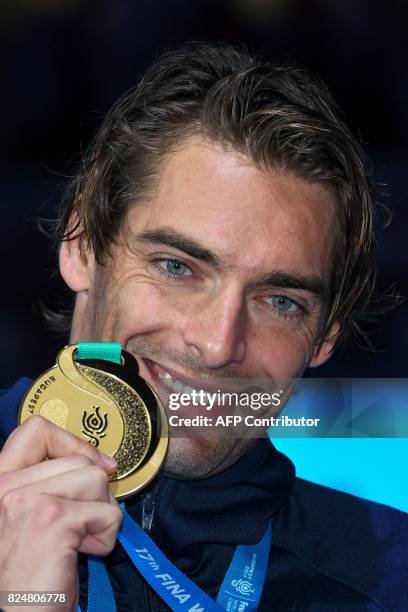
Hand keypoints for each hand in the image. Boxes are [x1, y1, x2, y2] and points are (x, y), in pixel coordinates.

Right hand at [0, 416, 121, 611]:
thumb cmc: (27, 578)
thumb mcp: (30, 519)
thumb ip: (49, 485)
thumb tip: (101, 463)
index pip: (35, 430)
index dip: (72, 441)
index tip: (93, 464)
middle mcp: (4, 486)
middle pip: (78, 458)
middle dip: (94, 493)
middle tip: (80, 526)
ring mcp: (26, 499)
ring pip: (96, 479)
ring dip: (100, 514)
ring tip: (78, 542)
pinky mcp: (52, 519)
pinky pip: (106, 512)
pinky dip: (106, 537)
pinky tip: (81, 555)